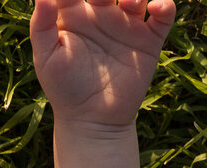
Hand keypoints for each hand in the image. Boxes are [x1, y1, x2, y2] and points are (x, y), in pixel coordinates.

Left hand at [30, 0, 175, 128]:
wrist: (92, 118)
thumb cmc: (64, 88)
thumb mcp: (46, 57)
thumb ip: (41, 25)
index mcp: (74, 15)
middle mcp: (102, 15)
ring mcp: (126, 26)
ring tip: (130, 1)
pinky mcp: (148, 40)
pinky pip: (163, 15)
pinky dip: (165, 5)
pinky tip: (155, 7)